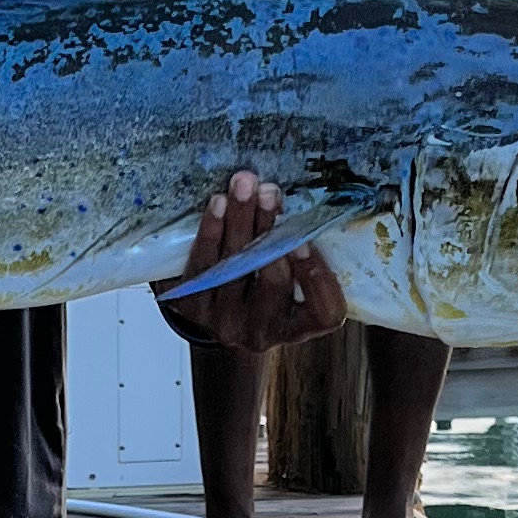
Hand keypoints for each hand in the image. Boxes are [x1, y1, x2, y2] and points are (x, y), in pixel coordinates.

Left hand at [152, 169, 346, 351]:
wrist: (216, 310)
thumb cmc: (266, 285)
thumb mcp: (292, 278)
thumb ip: (300, 252)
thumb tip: (294, 202)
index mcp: (299, 325)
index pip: (324, 311)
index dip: (317, 277)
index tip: (304, 240)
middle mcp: (264, 332)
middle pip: (273, 282)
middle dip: (270, 231)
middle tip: (270, 192)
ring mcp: (226, 323)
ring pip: (235, 269)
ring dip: (239, 221)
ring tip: (242, 185)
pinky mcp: (193, 309)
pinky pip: (202, 267)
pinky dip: (210, 232)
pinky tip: (218, 205)